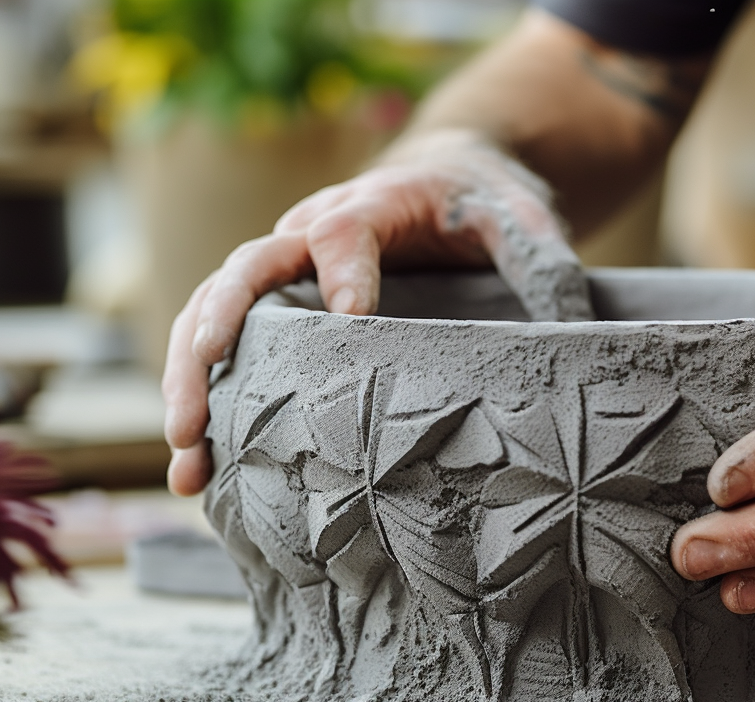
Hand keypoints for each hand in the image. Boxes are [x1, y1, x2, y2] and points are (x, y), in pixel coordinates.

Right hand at [162, 131, 591, 495]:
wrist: (444, 179)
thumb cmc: (479, 203)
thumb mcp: (519, 218)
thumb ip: (539, 260)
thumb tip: (569, 327)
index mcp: (372, 206)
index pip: (342, 232)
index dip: (342, 274)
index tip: (350, 324)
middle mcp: (310, 233)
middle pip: (244, 274)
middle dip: (215, 342)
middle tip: (198, 412)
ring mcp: (288, 271)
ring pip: (215, 314)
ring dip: (191, 384)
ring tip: (185, 460)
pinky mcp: (282, 306)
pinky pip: (228, 344)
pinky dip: (207, 398)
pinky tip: (198, 470)